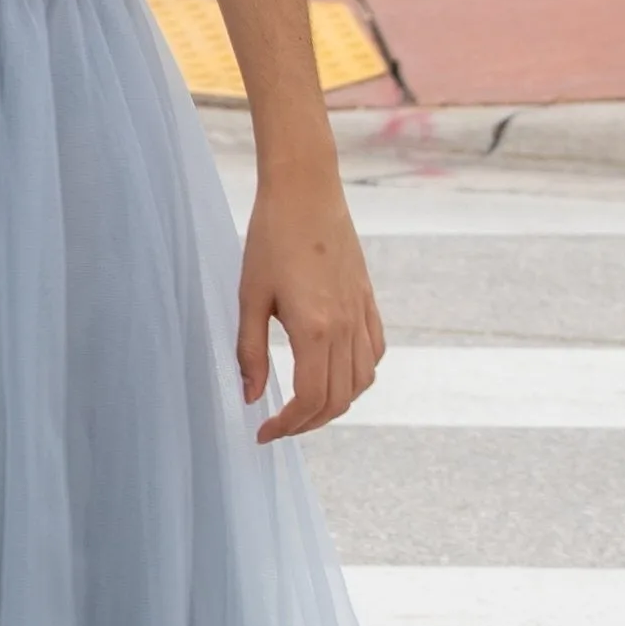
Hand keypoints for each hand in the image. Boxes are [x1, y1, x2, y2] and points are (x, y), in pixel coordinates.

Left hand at [237, 165, 382, 440]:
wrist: (306, 192)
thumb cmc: (270, 239)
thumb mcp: (249, 297)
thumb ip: (250, 352)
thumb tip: (250, 397)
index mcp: (314, 329)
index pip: (310, 400)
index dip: (287, 426)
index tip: (262, 433)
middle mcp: (346, 328)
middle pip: (339, 400)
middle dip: (307, 424)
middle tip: (277, 426)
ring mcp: (362, 314)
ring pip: (361, 382)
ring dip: (335, 404)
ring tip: (303, 407)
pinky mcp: (369, 301)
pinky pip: (375, 353)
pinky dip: (358, 376)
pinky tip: (335, 375)